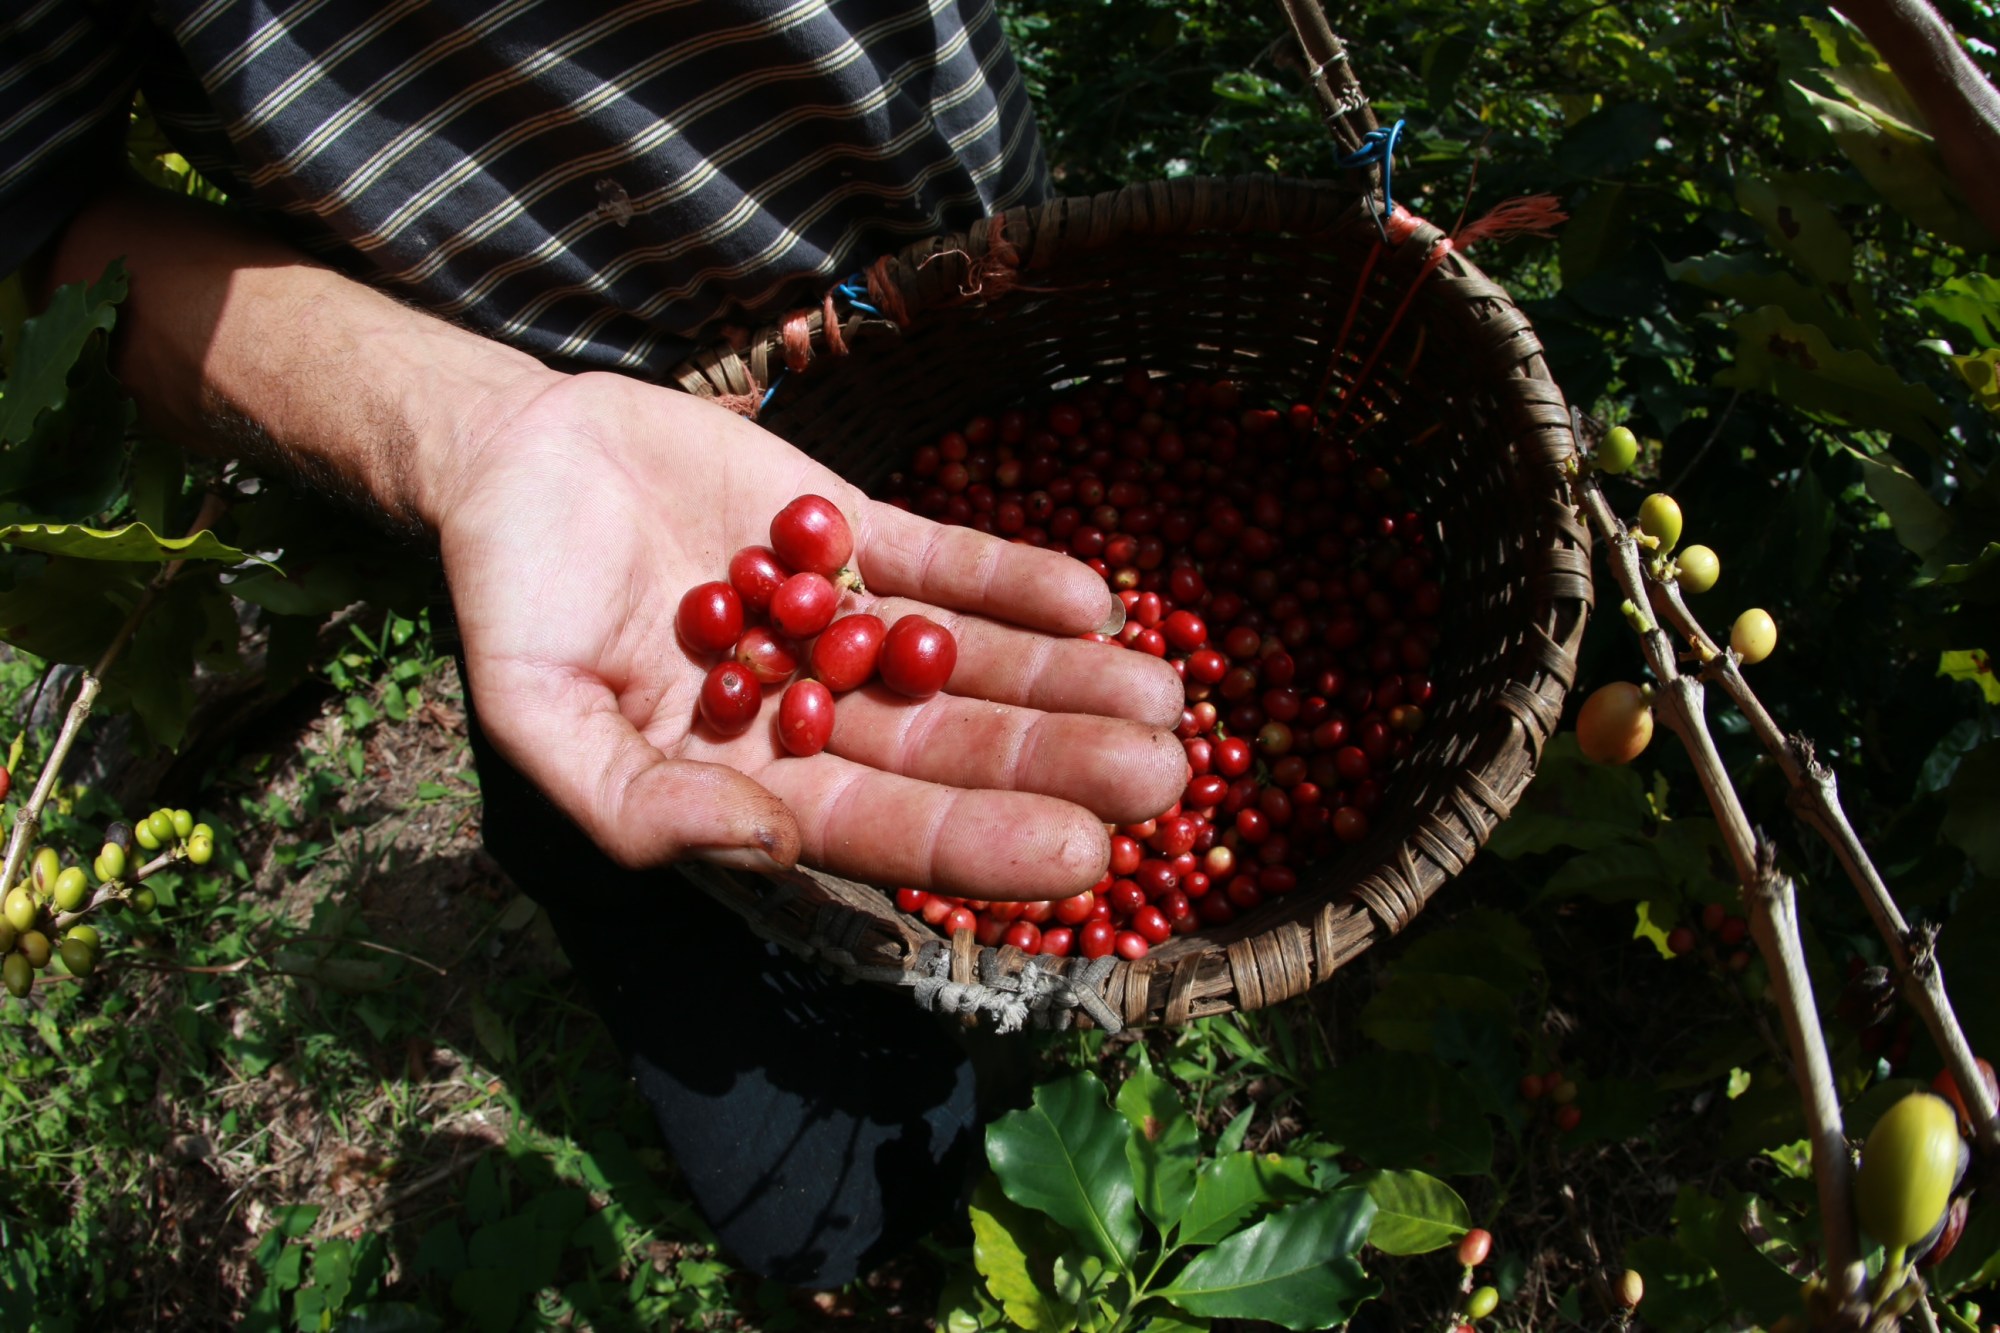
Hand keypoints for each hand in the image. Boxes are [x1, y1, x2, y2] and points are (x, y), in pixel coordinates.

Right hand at [437, 371, 1188, 898]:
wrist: (514, 460)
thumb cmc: (512, 604)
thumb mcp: (541, 718)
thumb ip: (640, 801)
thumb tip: (767, 844)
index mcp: (753, 784)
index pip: (883, 829)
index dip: (979, 844)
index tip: (1083, 859)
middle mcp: (818, 717)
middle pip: (954, 751)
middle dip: (1057, 764)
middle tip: (1166, 777)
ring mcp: (844, 623)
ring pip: (970, 663)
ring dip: (1064, 679)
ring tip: (1163, 692)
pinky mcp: (856, 534)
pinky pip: (947, 562)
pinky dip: (1015, 580)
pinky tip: (1094, 598)